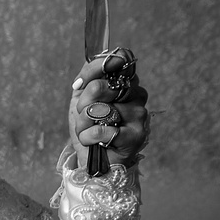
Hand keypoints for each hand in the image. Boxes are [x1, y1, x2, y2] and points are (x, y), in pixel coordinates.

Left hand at [68, 50, 148, 169]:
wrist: (94, 160)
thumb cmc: (91, 128)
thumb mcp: (82, 100)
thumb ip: (86, 80)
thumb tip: (85, 74)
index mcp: (126, 82)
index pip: (120, 59)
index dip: (97, 67)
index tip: (80, 83)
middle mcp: (137, 95)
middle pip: (101, 85)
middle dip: (82, 102)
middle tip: (84, 114)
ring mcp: (139, 114)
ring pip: (98, 109)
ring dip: (84, 123)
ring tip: (88, 131)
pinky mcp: (136, 136)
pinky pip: (101, 130)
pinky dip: (88, 137)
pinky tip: (93, 142)